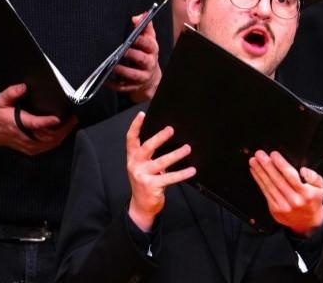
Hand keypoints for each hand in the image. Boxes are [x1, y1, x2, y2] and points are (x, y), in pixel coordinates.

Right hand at [0, 83, 75, 155]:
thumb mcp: (1, 100)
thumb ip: (11, 93)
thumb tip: (23, 87)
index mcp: (17, 124)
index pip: (34, 124)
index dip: (47, 122)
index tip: (58, 118)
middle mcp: (24, 137)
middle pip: (48, 136)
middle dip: (63, 128)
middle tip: (73, 117)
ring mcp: (29, 145)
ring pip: (50, 143)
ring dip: (63, 134)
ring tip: (72, 123)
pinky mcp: (32, 149)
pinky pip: (48, 146)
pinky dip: (58, 139)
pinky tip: (64, 132)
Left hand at [106, 12, 160, 102]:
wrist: (151, 77)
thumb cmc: (146, 53)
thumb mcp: (148, 38)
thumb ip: (144, 25)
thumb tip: (137, 17)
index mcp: (152, 50)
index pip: (149, 44)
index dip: (141, 40)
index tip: (133, 37)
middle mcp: (149, 63)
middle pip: (142, 59)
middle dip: (132, 55)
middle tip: (122, 51)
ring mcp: (142, 76)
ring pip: (133, 75)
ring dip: (123, 71)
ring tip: (113, 66)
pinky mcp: (134, 86)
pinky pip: (123, 87)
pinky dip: (113, 84)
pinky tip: (105, 80)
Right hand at [126, 111, 194, 231]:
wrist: (141, 206)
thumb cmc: (145, 182)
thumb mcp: (142, 166)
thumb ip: (149, 155)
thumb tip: (166, 138)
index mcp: (132, 157)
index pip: (131, 139)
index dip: (135, 126)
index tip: (142, 115)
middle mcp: (135, 164)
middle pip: (147, 147)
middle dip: (159, 137)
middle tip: (171, 130)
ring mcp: (142, 175)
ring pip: (161, 162)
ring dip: (176, 154)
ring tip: (187, 148)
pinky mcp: (151, 186)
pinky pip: (169, 177)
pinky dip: (182, 173)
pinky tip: (191, 170)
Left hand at [249, 150, 322, 236]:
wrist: (308, 222)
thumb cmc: (312, 201)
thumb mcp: (319, 187)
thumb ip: (313, 176)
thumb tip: (302, 170)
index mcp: (306, 193)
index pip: (291, 176)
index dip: (280, 164)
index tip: (273, 154)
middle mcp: (294, 200)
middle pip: (277, 180)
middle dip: (267, 165)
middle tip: (259, 154)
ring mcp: (283, 206)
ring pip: (269, 186)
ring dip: (260, 172)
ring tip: (254, 161)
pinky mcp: (275, 210)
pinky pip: (265, 193)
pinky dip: (259, 181)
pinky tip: (255, 173)